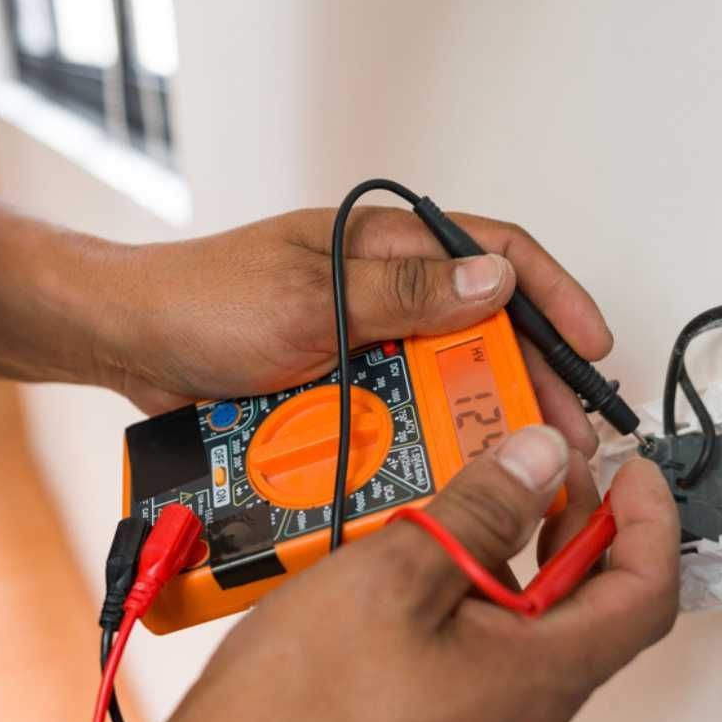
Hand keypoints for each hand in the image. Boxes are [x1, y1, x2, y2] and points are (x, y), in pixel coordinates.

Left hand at [101, 207, 613, 453]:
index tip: (590, 343)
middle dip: (532, 375)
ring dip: (483, 417)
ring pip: (447, 380)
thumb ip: (403, 290)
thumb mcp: (309, 292)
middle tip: (566, 429)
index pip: (494, 253)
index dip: (553, 294)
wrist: (131, 347)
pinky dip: (426, 441)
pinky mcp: (344, 391)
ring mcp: (367, 346)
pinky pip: (401, 416)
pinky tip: (449, 472)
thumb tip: (496, 282)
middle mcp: (386, 294)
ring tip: (517, 460)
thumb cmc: (203, 300)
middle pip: (485, 328)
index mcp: (385, 248)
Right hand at [121, 426, 678, 721]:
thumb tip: (539, 462)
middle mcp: (523, 721)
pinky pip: (477, 667)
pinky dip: (467, 608)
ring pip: (524, 638)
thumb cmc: (296, 717)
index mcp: (539, 678)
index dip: (652, 522)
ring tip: (454, 514)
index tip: (633, 472)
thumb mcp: (395, 578)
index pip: (646, 593)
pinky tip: (408, 579)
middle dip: (571, 530)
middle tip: (533, 471)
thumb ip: (481, 511)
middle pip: (585, 613)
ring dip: (509, 567)